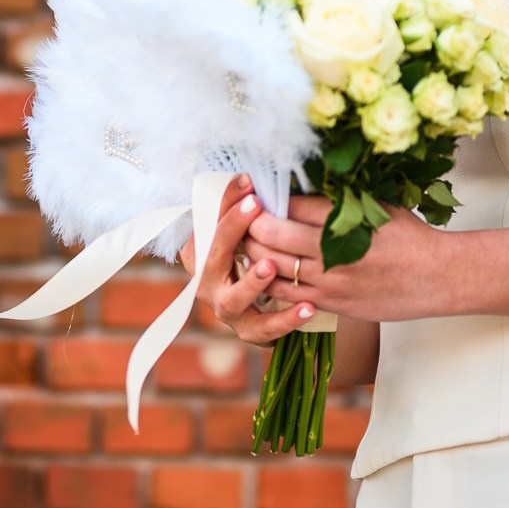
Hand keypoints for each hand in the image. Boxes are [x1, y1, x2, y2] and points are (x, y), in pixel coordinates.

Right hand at [191, 175, 322, 348]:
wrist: (265, 304)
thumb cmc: (255, 252)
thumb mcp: (246, 229)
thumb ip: (246, 207)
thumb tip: (256, 175)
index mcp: (200, 253)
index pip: (204, 225)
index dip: (223, 203)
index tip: (247, 182)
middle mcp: (206, 283)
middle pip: (212, 257)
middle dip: (232, 230)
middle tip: (254, 207)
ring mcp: (226, 309)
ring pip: (232, 300)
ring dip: (250, 283)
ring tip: (270, 265)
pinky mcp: (250, 332)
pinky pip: (266, 329)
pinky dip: (286, 319)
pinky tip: (309, 306)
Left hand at [239, 194, 455, 322]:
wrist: (438, 277)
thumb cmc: (408, 237)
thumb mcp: (376, 206)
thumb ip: (337, 200)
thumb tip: (295, 188)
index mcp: (345, 218)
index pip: (291, 203)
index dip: (267, 195)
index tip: (256, 189)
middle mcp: (334, 250)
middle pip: (272, 232)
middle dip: (251, 221)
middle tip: (244, 213)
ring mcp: (330, 280)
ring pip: (272, 265)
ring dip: (252, 250)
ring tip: (245, 239)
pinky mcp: (331, 303)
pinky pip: (285, 294)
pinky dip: (267, 279)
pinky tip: (260, 268)